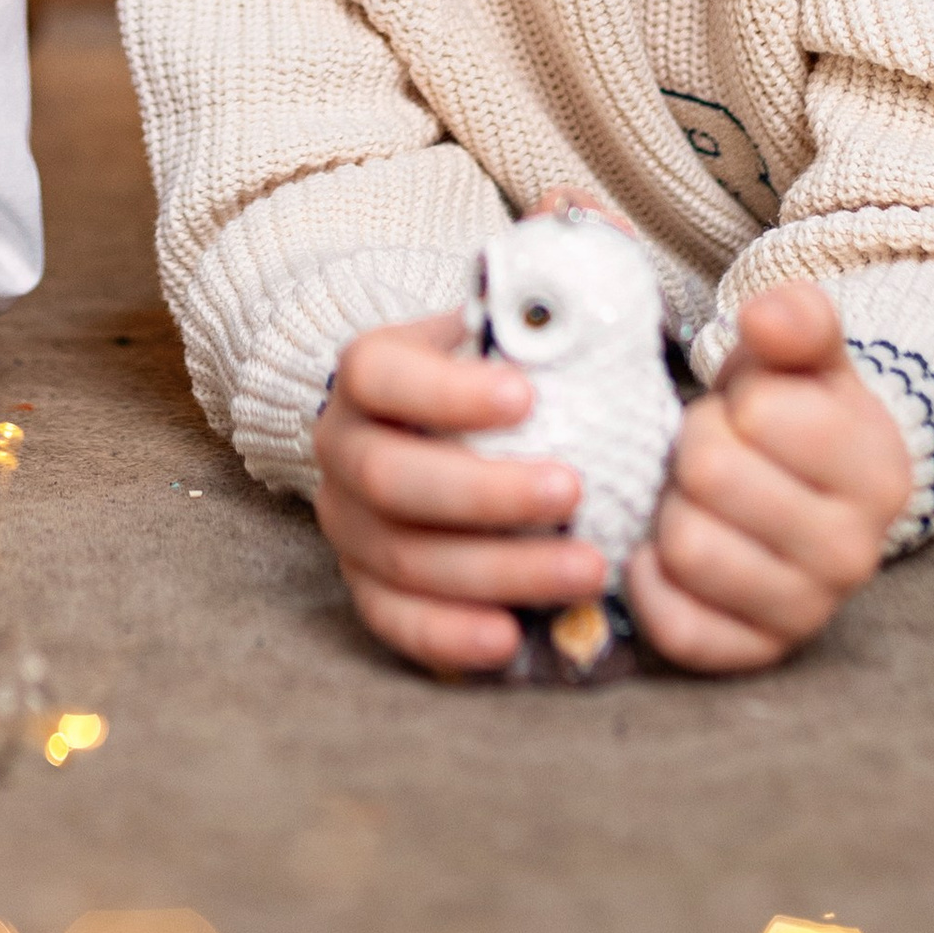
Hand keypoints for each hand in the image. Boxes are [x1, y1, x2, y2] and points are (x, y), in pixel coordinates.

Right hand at [312, 310, 606, 674]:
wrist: (418, 426)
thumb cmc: (477, 377)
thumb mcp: (490, 333)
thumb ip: (529, 318)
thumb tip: (593, 295)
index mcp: (366, 374)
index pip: (382, 375)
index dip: (448, 391)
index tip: (527, 396)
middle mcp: (340, 447)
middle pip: (390, 478)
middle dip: (485, 493)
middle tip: (572, 492)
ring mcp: (345, 522)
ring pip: (403, 558)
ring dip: (497, 571)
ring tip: (587, 569)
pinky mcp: (361, 583)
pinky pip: (393, 619)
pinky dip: (448, 635)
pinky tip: (510, 637)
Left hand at [626, 282, 913, 673]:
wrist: (813, 494)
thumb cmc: (800, 412)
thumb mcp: (808, 355)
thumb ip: (796, 320)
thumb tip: (765, 319)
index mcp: (878, 472)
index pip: (761, 414)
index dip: (735, 401)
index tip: (750, 413)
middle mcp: (854, 555)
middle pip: (710, 476)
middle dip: (694, 449)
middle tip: (713, 453)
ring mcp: (807, 613)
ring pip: (687, 550)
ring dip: (671, 510)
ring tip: (699, 499)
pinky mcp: (754, 654)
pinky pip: (677, 627)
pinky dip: (652, 580)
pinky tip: (666, 549)